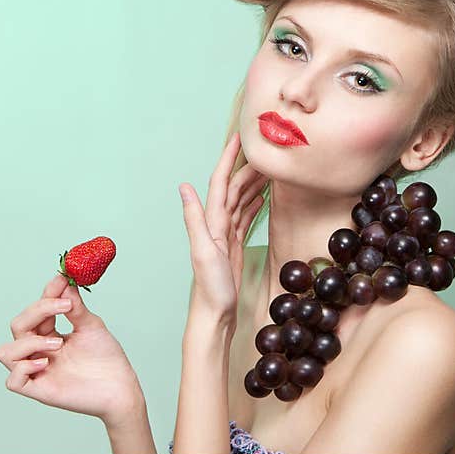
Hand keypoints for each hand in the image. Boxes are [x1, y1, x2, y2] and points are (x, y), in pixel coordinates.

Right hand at [0, 273, 144, 425]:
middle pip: (18, 325)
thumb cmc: (107, 357)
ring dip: (29, 343)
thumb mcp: (90, 325)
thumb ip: (75, 306)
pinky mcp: (40, 390)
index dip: (45, 295)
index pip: (35, 311)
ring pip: (6, 352)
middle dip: (38, 311)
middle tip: (65, 307)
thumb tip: (65, 281)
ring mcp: (37, 371)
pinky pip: (13, 381)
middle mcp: (39, 351)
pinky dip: (24, 368)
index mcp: (49, 334)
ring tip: (58, 344)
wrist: (121, 386)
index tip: (61, 280)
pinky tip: (47, 363)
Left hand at [178, 131, 268, 319]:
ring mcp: (226, 235)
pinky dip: (254, 204)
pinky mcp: (234, 246)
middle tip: (268, 150)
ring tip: (270, 169)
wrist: (215, 316)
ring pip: (242, 200)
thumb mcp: (202, 252)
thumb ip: (194, 218)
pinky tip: (263, 197)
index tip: (239, 137)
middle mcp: (216, 225)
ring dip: (254, 183)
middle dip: (248, 167)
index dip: (228, 158)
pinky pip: (245, 217)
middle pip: (235, 188)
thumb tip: (183, 186)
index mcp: (211, 222)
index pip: (220, 182)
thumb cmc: (210, 289)